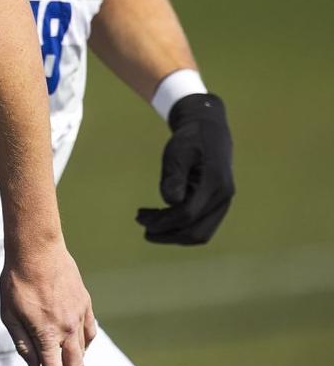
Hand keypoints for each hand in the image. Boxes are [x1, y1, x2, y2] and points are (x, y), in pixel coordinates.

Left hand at [0, 242, 96, 365]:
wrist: (37, 248)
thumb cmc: (17, 280)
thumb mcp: (9, 313)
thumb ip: (22, 343)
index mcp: (46, 335)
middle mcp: (67, 330)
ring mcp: (79, 316)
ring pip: (84, 350)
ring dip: (79, 365)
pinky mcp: (85, 303)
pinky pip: (90, 330)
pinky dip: (86, 343)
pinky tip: (81, 345)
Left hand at [136, 93, 233, 244]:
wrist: (209, 131)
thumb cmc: (191, 139)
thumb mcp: (177, 151)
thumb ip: (174, 175)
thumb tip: (170, 201)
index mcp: (215, 184)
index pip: (188, 214)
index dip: (164, 222)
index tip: (142, 220)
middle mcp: (223, 198)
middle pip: (197, 232)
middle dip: (169, 234)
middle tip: (143, 229)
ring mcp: (222, 203)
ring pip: (200, 232)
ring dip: (173, 233)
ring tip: (147, 224)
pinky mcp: (217, 204)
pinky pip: (200, 224)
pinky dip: (180, 226)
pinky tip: (160, 218)